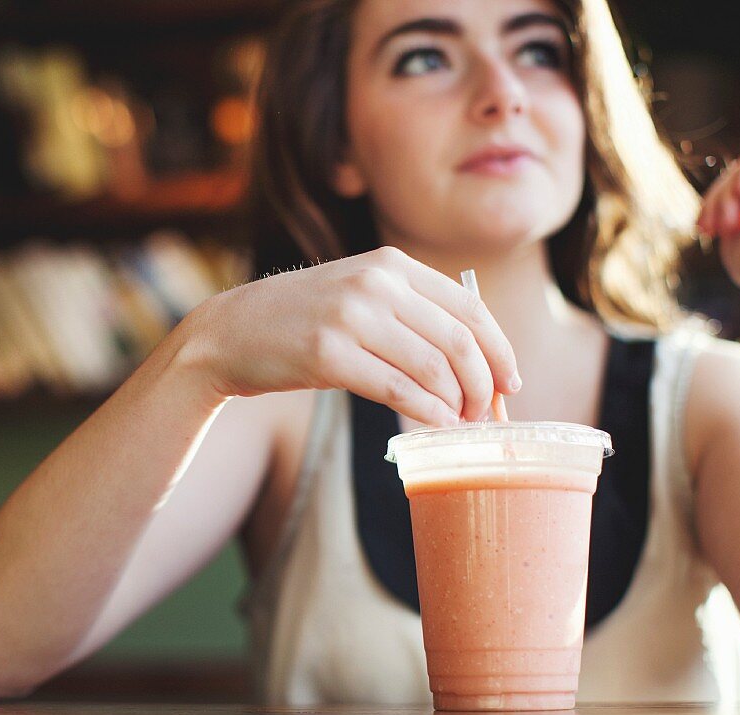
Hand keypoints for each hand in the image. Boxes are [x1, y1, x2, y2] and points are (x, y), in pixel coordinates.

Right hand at [183, 246, 520, 425]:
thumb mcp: (358, 295)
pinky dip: (426, 411)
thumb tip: (471, 364)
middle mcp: (375, 283)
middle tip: (485, 414)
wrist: (230, 332)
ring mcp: (350, 316)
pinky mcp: (327, 353)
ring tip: (457, 423)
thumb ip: (409, 314)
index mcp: (390, 264)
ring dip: (456, 403)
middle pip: (458, 339)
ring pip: (433, 366)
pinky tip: (433, 424)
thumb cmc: (301, 321)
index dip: (498, 349)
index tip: (509, 383)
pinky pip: (398, 388)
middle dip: (482, 384)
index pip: (469, 306)